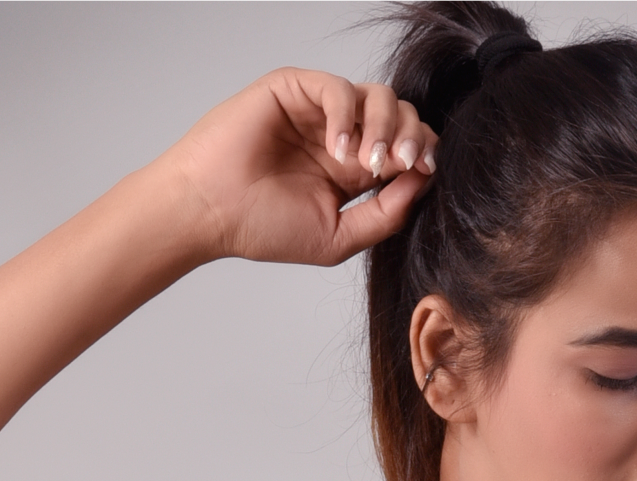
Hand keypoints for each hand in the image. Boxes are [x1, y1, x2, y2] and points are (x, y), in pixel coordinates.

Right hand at [160, 67, 438, 266]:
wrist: (212, 214)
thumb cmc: (264, 228)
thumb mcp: (340, 237)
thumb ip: (387, 215)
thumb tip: (424, 182)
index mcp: (355, 171)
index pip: (406, 148)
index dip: (423, 153)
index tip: (424, 172)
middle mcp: (342, 136)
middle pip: (401, 116)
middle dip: (411, 137)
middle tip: (402, 163)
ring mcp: (319, 112)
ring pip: (377, 96)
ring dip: (383, 126)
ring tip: (365, 162)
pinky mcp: (294, 90)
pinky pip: (337, 88)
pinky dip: (347, 115)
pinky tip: (338, 148)